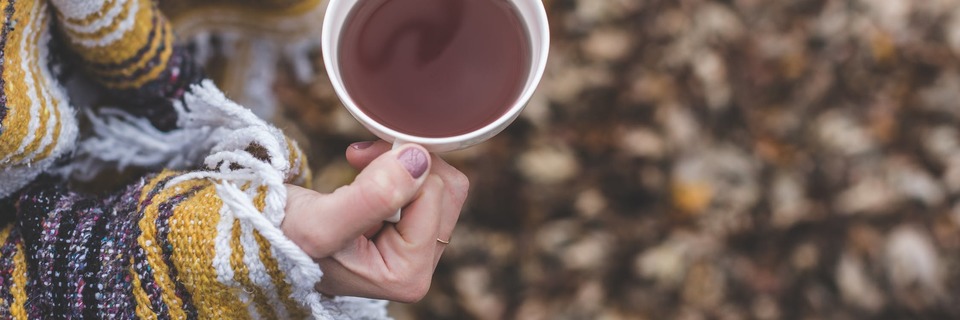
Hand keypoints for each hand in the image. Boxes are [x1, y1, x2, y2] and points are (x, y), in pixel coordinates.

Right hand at [282, 140, 467, 301]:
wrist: (259, 235)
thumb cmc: (281, 237)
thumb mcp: (320, 222)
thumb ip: (372, 196)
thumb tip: (420, 160)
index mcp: (407, 276)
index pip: (434, 195)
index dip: (398, 166)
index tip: (356, 159)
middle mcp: (418, 268)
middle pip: (447, 190)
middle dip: (404, 162)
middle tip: (359, 158)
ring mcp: (415, 251)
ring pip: (441, 184)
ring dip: (400, 162)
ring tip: (359, 164)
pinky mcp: (408, 232)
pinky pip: (427, 184)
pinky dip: (398, 166)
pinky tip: (365, 170)